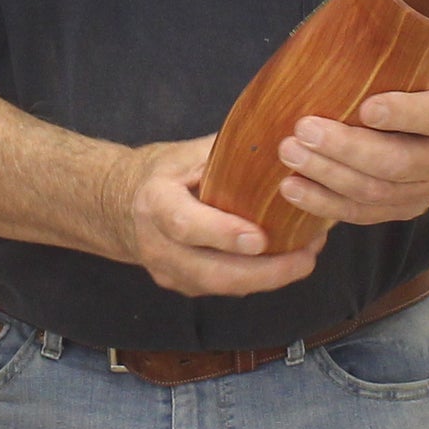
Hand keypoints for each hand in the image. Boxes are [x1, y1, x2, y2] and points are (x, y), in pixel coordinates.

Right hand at [117, 137, 322, 298]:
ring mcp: (170, 272)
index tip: (260, 238)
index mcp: (157, 203)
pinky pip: (225, 288)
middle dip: (264, 272)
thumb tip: (280, 140)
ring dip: (269, 278)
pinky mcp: (184, 286)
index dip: (223, 234)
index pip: (186, 225)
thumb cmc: (162, 174)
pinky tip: (288, 262)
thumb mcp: (186, 154)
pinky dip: (259, 279)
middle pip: (212, 272)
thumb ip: (226, 154)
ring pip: (223, 287)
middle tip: (306, 258)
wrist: (122, 207)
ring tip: (307, 257)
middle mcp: (159, 245)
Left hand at [274, 67, 428, 226]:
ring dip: (327, 175)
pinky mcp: (404, 211)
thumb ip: (402, 56)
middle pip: (397, 162)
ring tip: (289, 154)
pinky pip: (361, 214)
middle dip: (346, 148)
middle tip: (303, 129)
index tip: (365, 106)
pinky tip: (291, 188)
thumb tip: (344, 27)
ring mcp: (427, 192)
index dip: (401, 113)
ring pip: (375, 193)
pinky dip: (323, 204)